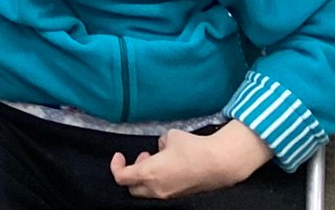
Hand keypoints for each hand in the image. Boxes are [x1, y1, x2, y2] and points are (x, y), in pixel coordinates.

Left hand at [110, 123, 271, 199]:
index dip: (115, 166)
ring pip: (147, 192)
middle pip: (132, 188)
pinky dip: (159, 181)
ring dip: (147, 177)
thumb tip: (161, 147)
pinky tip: (171, 167)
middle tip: (143, 157)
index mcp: (149, 173)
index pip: (120, 177)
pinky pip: (162, 191)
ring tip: (158, 159)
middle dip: (132, 173)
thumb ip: (160, 143)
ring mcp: (169, 195)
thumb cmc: (192, 148)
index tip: (119, 155)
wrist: (219, 164)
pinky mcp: (180, 196)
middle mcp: (156, 189)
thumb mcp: (169, 137)